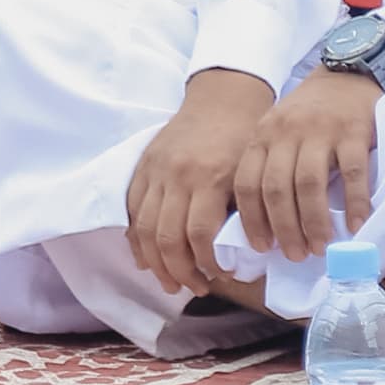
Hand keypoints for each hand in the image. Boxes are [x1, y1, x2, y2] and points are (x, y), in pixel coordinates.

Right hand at [122, 68, 274, 302]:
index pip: (200, 235)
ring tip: (171, 282)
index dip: (207, 264)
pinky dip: (136, 238)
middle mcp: (178, 175)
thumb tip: (241, 257)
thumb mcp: (252, 173)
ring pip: (144, 228)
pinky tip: (147, 257)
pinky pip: (132, 209)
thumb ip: (243, 212)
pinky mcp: (143, 166)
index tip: (220, 276)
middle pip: (167, 237)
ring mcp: (156, 170)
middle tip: (197, 288)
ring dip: (156, 263)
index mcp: (210, 177)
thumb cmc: (244, 137)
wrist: (222, 97)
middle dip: (180, 272)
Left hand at [229, 66, 384, 265]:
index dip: (252, 219)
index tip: (261, 247)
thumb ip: (270, 165)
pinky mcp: (353, 131)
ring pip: (309, 184)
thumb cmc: (310, 114)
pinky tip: (356, 225)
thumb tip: (268, 225)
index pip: (247, 183)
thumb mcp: (279, 133)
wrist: (347, 74)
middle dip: (284, 228)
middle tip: (295, 255)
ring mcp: (320, 130)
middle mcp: (286, 132)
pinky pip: (353, 173)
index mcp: (262, 136)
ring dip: (313, 222)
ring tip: (320, 247)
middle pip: (277, 189)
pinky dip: (354, 203)